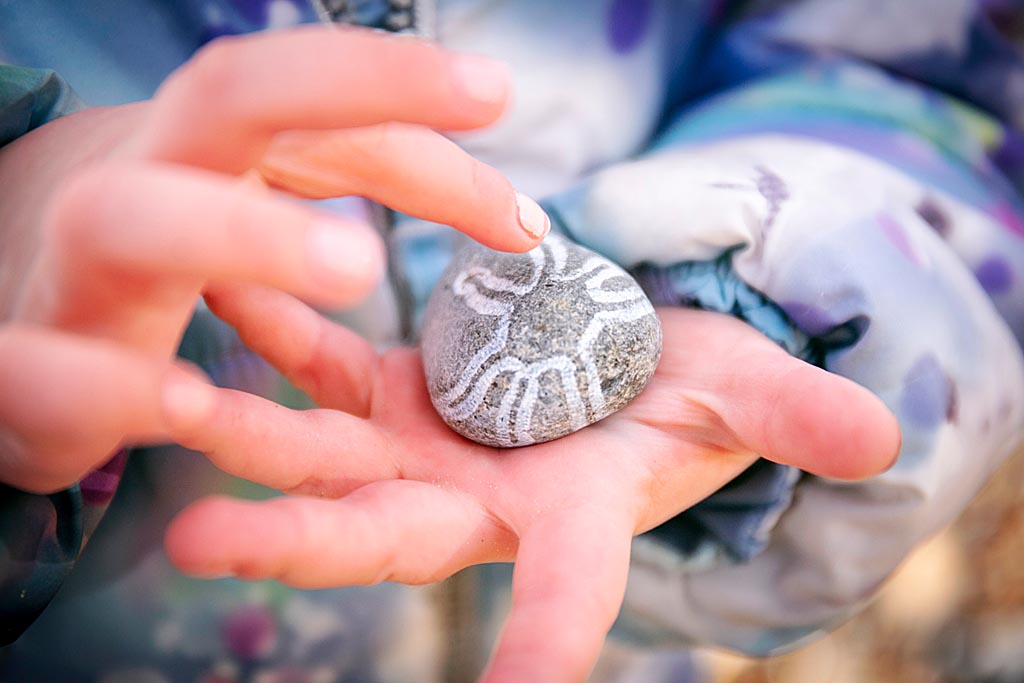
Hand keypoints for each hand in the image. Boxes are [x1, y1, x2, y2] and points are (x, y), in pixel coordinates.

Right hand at [0, 26, 545, 492]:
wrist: (0, 316)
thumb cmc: (156, 251)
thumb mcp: (258, 199)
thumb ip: (362, 183)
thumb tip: (516, 215)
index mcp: (196, 147)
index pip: (307, 96)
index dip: (403, 92)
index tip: (501, 96)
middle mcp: (138, 182)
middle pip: (228, 100)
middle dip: (349, 92)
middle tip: (484, 107)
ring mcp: (73, 273)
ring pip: (131, 221)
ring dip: (245, 233)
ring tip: (360, 265)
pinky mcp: (23, 369)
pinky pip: (47, 368)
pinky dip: (108, 381)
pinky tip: (184, 398)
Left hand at [163, 284, 899, 681]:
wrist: (612, 362)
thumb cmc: (679, 392)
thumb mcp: (736, 393)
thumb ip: (788, 415)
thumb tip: (878, 440)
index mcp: (568, 518)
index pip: (567, 594)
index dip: (547, 639)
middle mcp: (475, 502)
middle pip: (386, 536)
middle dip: (301, 541)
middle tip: (208, 543)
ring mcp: (419, 449)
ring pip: (323, 453)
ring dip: (246, 433)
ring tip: (172, 404)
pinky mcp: (387, 392)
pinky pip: (322, 366)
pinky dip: (278, 331)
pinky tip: (233, 287)